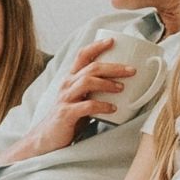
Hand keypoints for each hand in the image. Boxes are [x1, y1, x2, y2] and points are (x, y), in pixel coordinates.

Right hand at [0, 38, 132, 162]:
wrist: (48, 139)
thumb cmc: (69, 118)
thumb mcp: (81, 99)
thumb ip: (95, 90)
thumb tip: (123, 84)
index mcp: (71, 79)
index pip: (82, 55)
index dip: (96, 46)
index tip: (112, 41)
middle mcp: (67, 85)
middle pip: (91, 68)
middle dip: (113, 67)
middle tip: (131, 70)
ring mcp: (65, 99)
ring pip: (87, 82)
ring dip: (107, 83)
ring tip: (122, 88)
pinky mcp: (66, 114)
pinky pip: (87, 106)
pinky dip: (102, 105)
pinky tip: (113, 109)